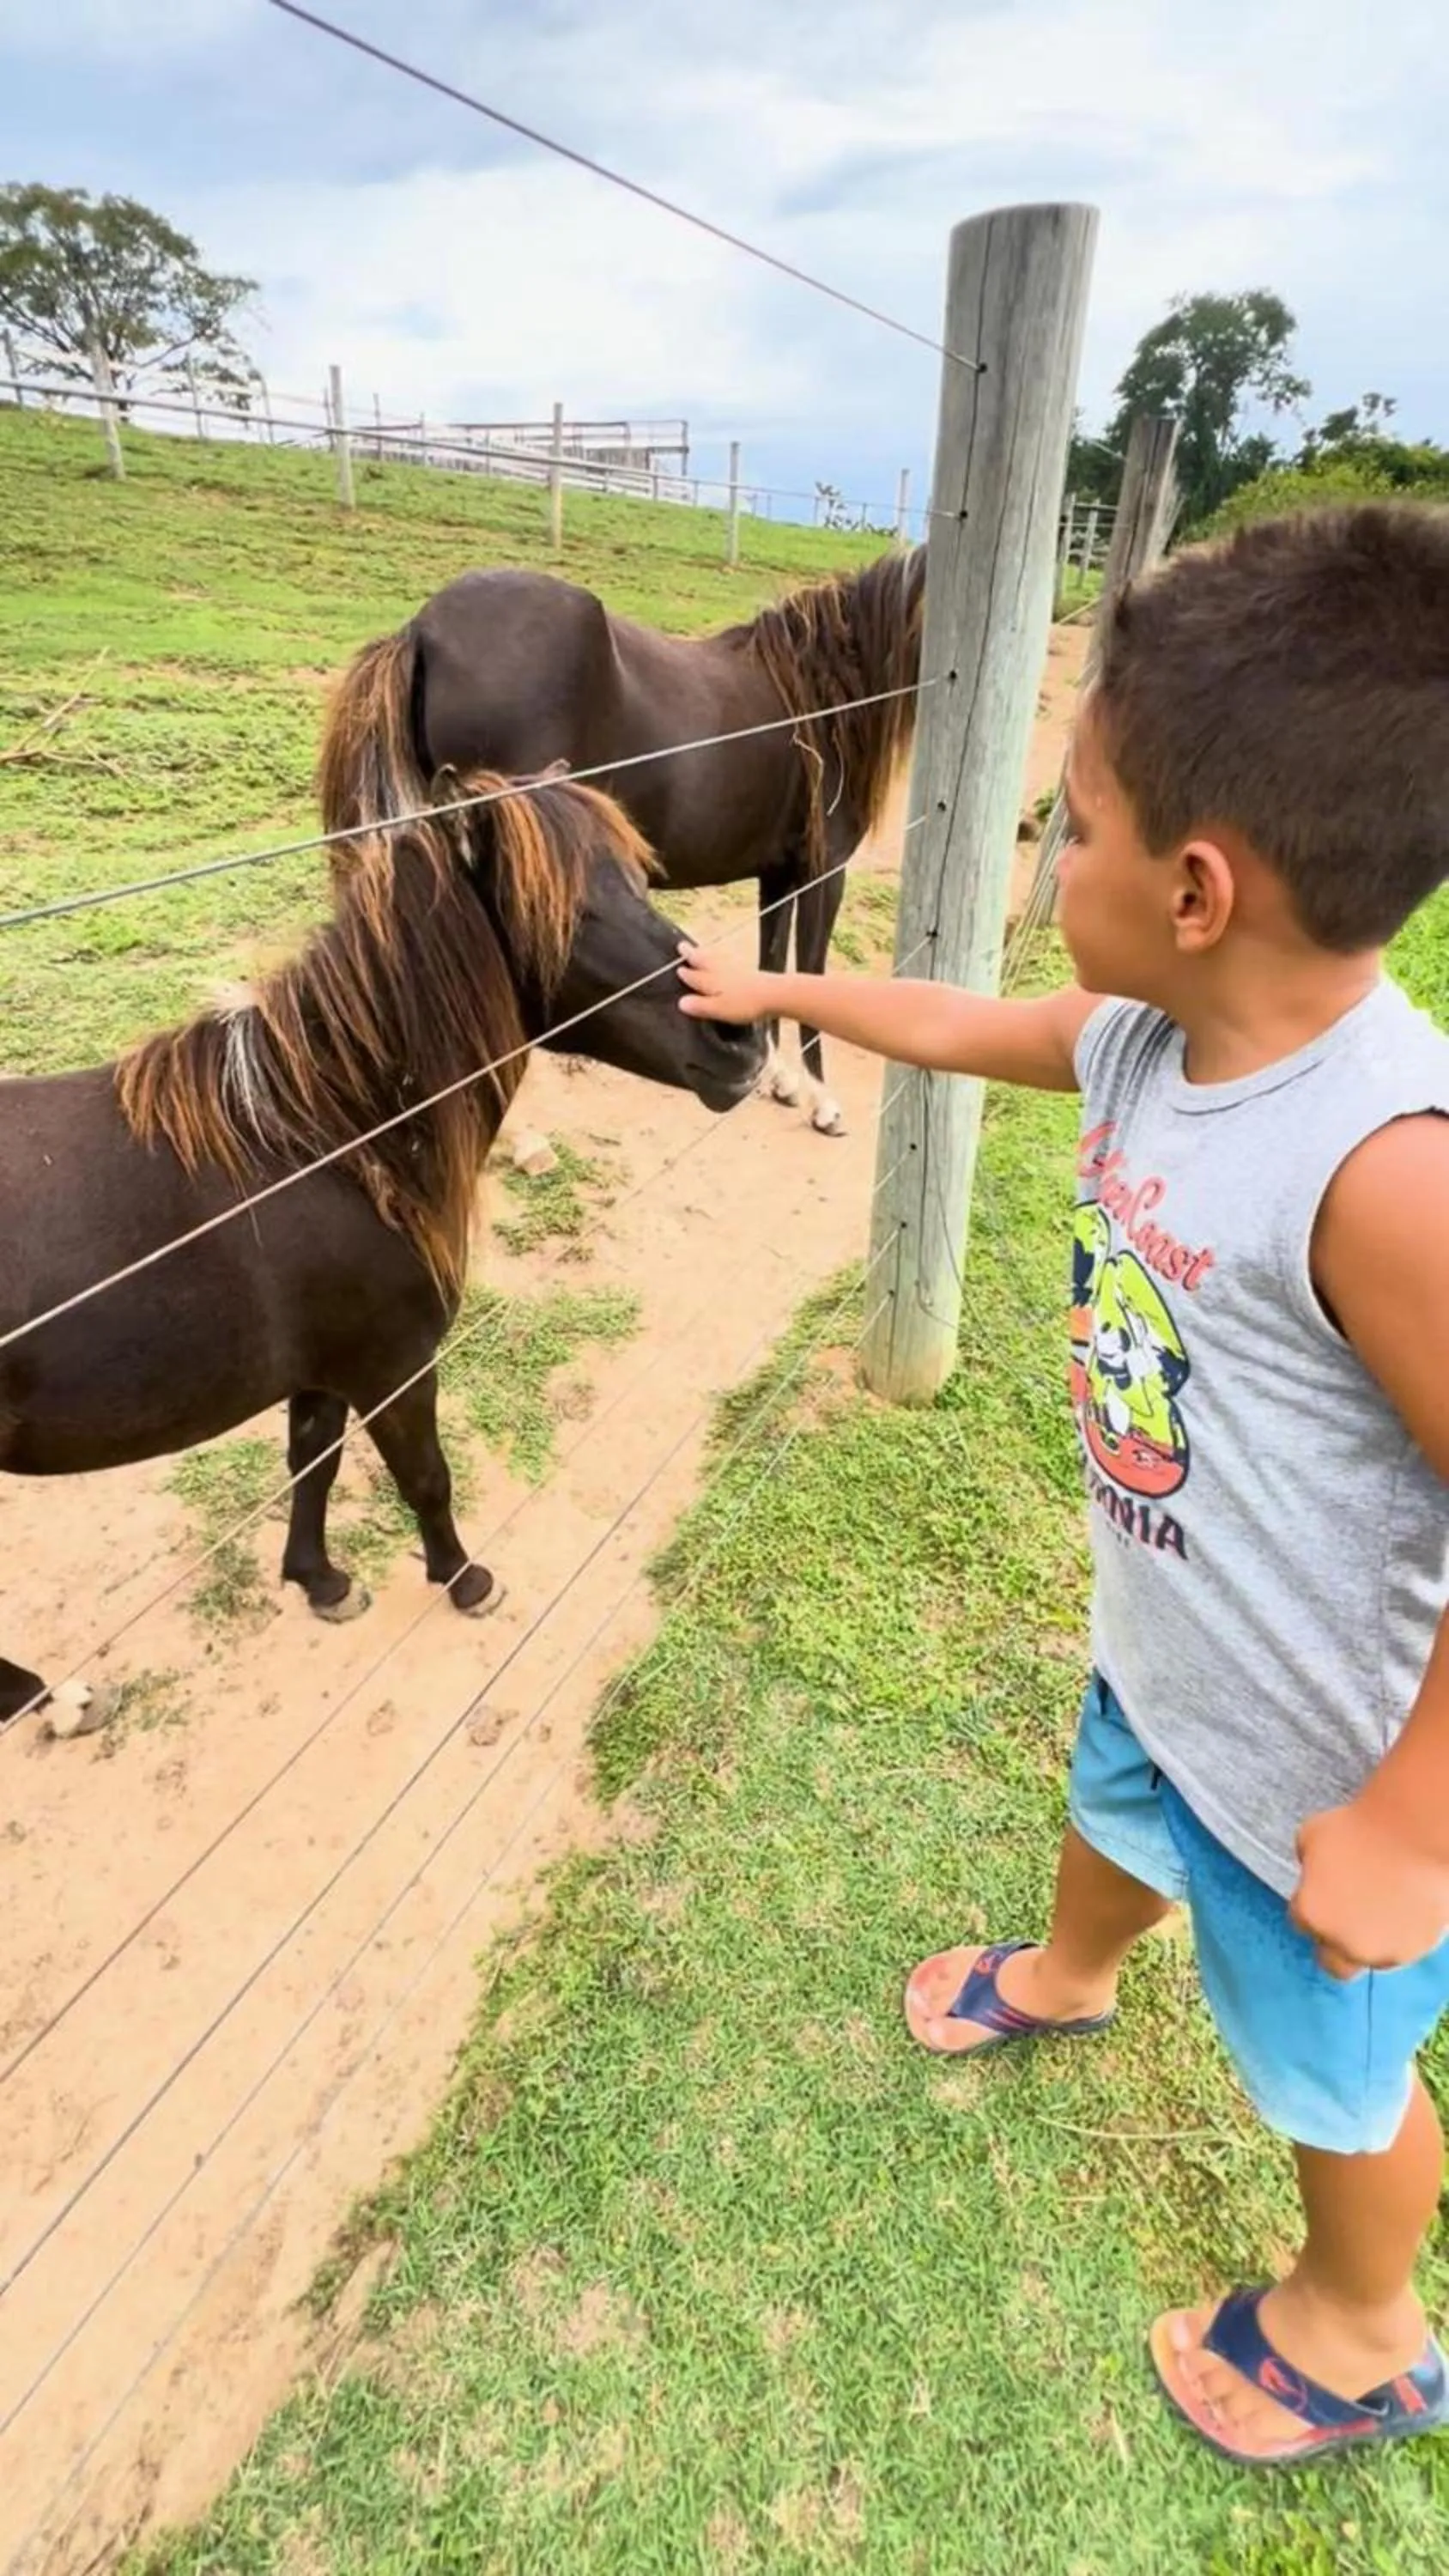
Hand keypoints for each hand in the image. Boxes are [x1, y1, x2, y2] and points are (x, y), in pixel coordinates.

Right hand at [676, 942, 770, 1024]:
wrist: (774, 993)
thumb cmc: (745, 1003)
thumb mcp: (719, 1009)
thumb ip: (700, 1006)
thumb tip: (681, 1002)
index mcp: (710, 980)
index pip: (693, 976)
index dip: (685, 974)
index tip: (677, 968)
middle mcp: (720, 971)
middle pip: (703, 960)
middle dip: (692, 954)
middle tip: (682, 945)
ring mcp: (735, 968)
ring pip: (715, 958)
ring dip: (706, 953)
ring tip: (700, 949)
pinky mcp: (748, 970)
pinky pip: (728, 960)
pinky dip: (721, 957)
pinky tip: (725, 960)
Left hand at [1290, 1796, 1448, 1977]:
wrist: (1413, 1834)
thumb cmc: (1359, 1827)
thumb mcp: (1312, 1835)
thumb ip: (1307, 1863)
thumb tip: (1315, 1871)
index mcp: (1312, 1914)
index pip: (1299, 1921)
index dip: (1310, 1904)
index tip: (1323, 1892)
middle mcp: (1343, 1942)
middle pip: (1330, 1962)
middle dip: (1333, 1944)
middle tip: (1345, 1919)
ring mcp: (1381, 1951)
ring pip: (1369, 1959)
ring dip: (1369, 1942)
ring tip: (1380, 1910)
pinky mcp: (1414, 1949)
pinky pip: (1400, 1950)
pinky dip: (1398, 1936)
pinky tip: (1402, 1910)